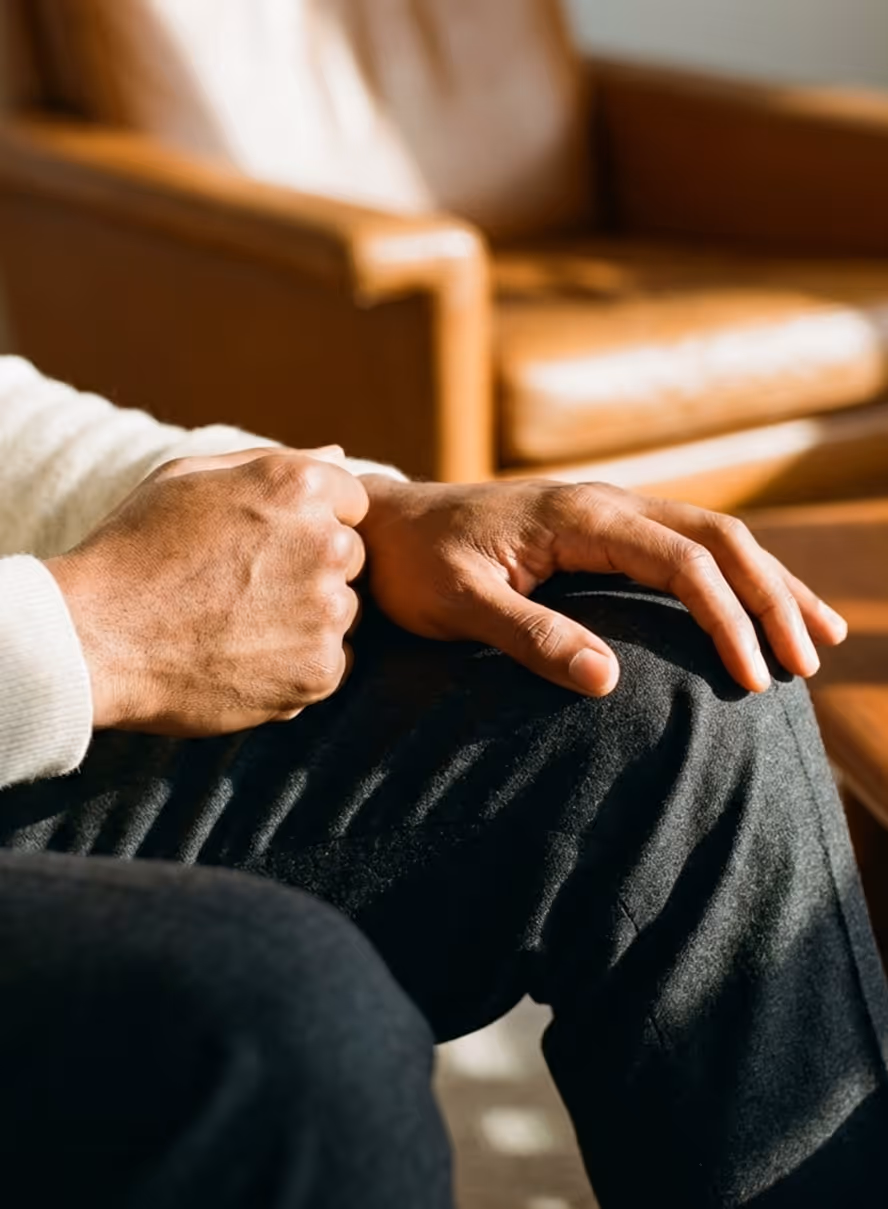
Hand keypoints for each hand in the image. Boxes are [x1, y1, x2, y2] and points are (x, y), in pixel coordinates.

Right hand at [47, 447, 367, 734]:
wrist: (93, 640)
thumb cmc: (133, 550)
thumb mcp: (190, 479)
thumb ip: (273, 463)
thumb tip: (338, 455)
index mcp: (299, 485)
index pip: (352, 501)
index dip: (309, 524)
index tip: (264, 547)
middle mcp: (326, 543)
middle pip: (353, 558)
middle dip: (312, 571)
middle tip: (245, 590)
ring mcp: (327, 611)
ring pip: (345, 613)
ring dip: (308, 620)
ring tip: (239, 626)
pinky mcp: (320, 671)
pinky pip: (333, 664)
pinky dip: (299, 667)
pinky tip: (245, 658)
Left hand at [358, 477, 846, 695]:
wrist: (383, 524)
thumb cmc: (414, 564)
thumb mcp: (458, 605)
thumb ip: (529, 635)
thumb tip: (608, 681)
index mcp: (580, 516)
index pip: (682, 560)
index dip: (727, 616)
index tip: (753, 677)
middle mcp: (606, 502)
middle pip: (717, 539)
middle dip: (771, 597)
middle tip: (809, 660)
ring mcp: (608, 511)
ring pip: (712, 537)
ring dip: (766, 582)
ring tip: (819, 633)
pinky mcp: (601, 529)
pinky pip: (685, 545)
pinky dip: (731, 577)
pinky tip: (753, 608)